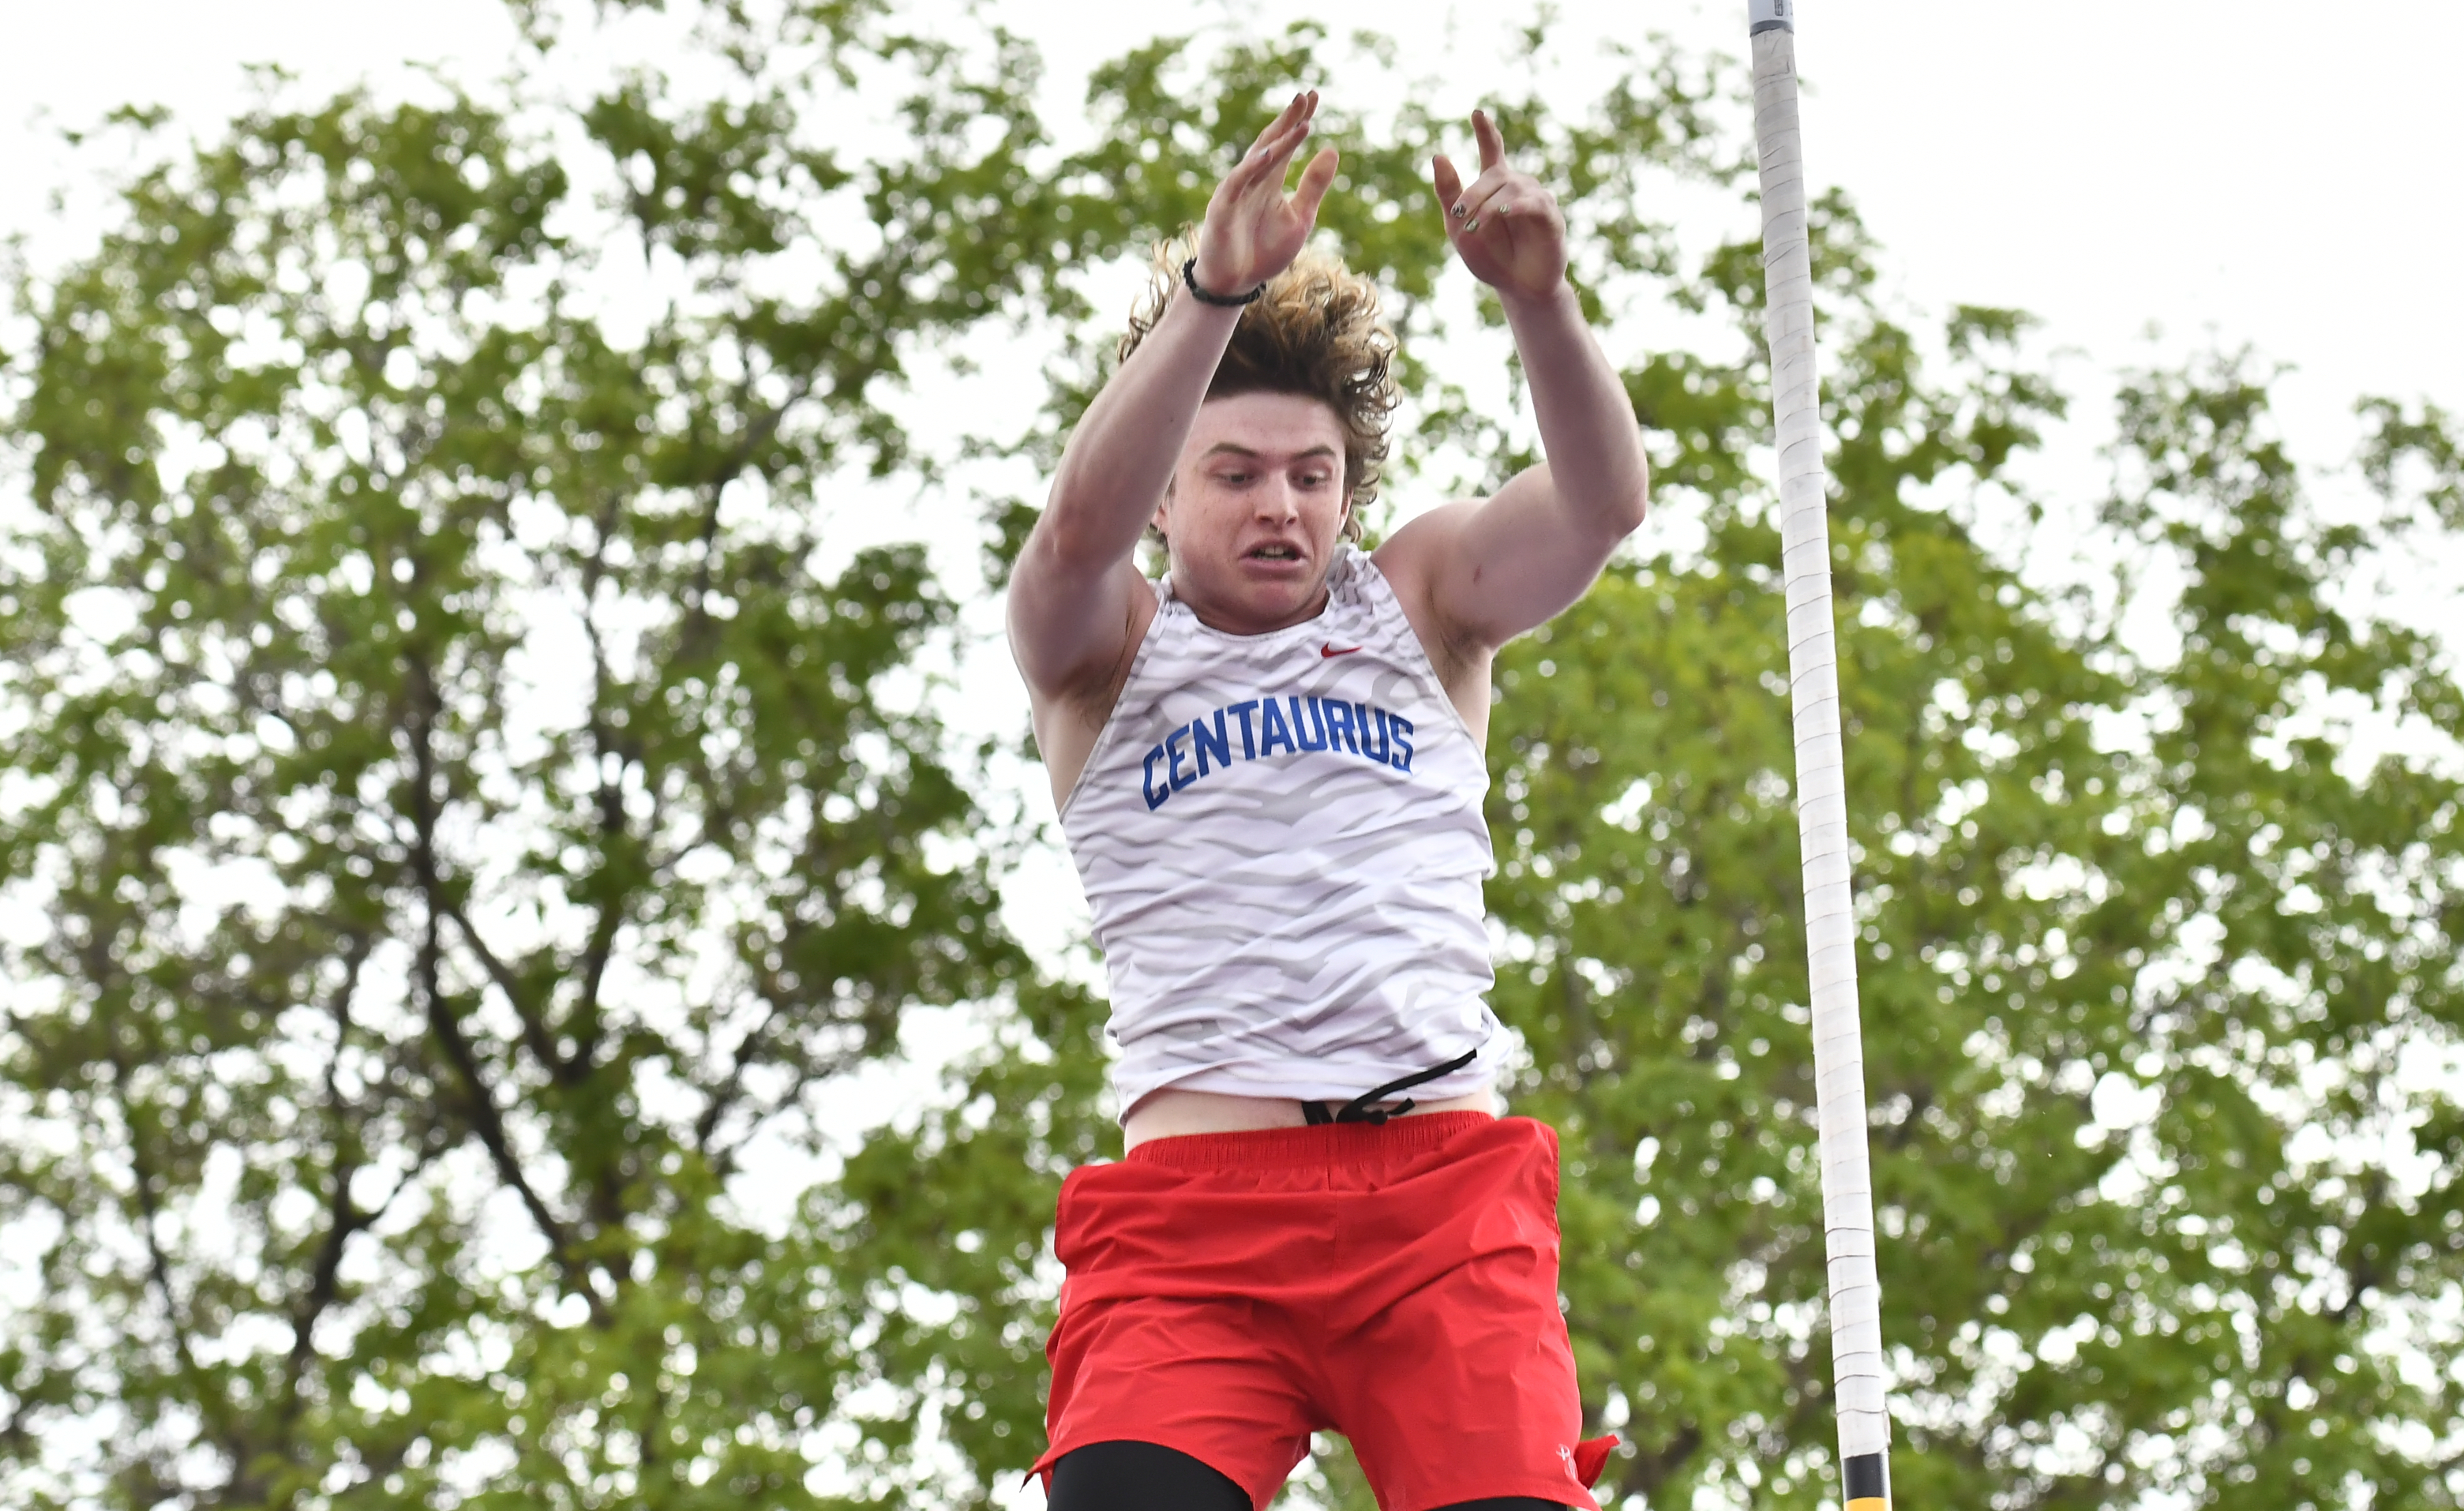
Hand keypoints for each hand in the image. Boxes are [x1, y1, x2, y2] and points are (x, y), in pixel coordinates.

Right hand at [1192, 91, 1339, 295]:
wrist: (1235, 284)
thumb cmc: (1264, 252)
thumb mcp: (1300, 218)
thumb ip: (1314, 185)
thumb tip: (1333, 149)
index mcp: (1271, 181)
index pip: (1286, 143)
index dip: (1299, 120)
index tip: (1315, 96)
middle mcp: (1253, 179)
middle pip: (1272, 142)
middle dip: (1288, 120)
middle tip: (1306, 96)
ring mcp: (1236, 191)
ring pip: (1258, 159)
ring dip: (1278, 140)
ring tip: (1298, 121)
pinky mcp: (1222, 207)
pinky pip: (1237, 182)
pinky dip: (1252, 167)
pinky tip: (1270, 154)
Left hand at [1432, 110, 1567, 301]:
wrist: (1518, 288)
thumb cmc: (1490, 257)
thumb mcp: (1458, 227)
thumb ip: (1449, 193)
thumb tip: (1438, 154)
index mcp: (1496, 186)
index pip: (1493, 150)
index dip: (1486, 131)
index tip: (1477, 113)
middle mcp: (1519, 186)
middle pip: (1494, 175)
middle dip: (1473, 195)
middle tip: (1459, 215)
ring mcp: (1537, 199)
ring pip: (1511, 188)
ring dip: (1489, 207)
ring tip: (1476, 226)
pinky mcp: (1551, 217)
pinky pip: (1533, 203)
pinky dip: (1515, 207)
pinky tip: (1503, 212)